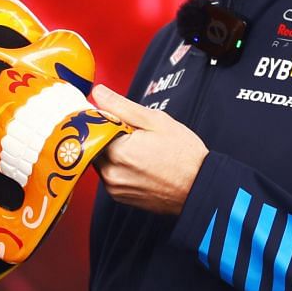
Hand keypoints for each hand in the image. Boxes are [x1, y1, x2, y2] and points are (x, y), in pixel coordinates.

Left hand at [90, 85, 206, 215]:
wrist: (200, 187)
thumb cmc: (184, 155)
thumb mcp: (156, 121)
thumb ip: (122, 106)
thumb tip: (99, 93)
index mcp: (118, 151)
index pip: (91, 127)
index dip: (101, 118)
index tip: (111, 115)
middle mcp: (110, 172)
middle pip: (93, 144)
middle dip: (106, 135)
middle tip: (131, 132)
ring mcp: (113, 187)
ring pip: (99, 160)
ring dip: (111, 150)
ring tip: (138, 148)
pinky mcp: (118, 196)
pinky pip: (109, 175)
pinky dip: (117, 166)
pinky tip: (138, 163)